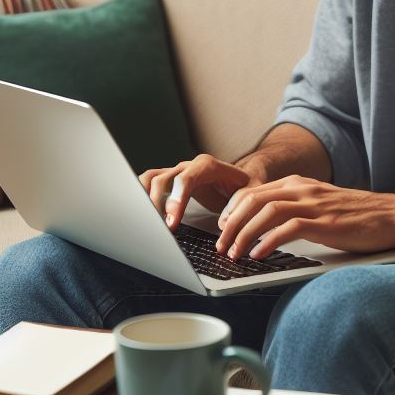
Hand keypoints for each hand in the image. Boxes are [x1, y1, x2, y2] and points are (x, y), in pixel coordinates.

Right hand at [139, 154, 255, 230]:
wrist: (243, 178)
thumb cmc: (247, 186)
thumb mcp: (253, 193)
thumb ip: (242, 205)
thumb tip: (225, 222)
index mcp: (209, 166)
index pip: (187, 179)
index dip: (176, 199)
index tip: (172, 221)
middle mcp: (189, 166)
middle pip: (164, 178)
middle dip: (158, 204)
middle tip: (161, 227)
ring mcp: (178, 172)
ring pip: (152, 178)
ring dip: (145, 198)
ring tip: (147, 221)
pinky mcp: (170, 181)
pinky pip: (149, 183)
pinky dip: (141, 195)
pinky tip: (141, 213)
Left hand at [215, 176, 394, 259]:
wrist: (394, 216)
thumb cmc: (358, 217)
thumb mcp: (321, 207)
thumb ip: (296, 210)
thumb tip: (265, 231)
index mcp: (300, 184)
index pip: (253, 191)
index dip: (232, 210)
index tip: (222, 229)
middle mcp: (304, 189)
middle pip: (254, 199)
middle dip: (230, 224)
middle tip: (220, 246)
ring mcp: (316, 204)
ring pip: (266, 212)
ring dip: (244, 233)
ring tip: (234, 253)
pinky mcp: (327, 223)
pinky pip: (289, 228)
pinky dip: (269, 241)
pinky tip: (259, 254)